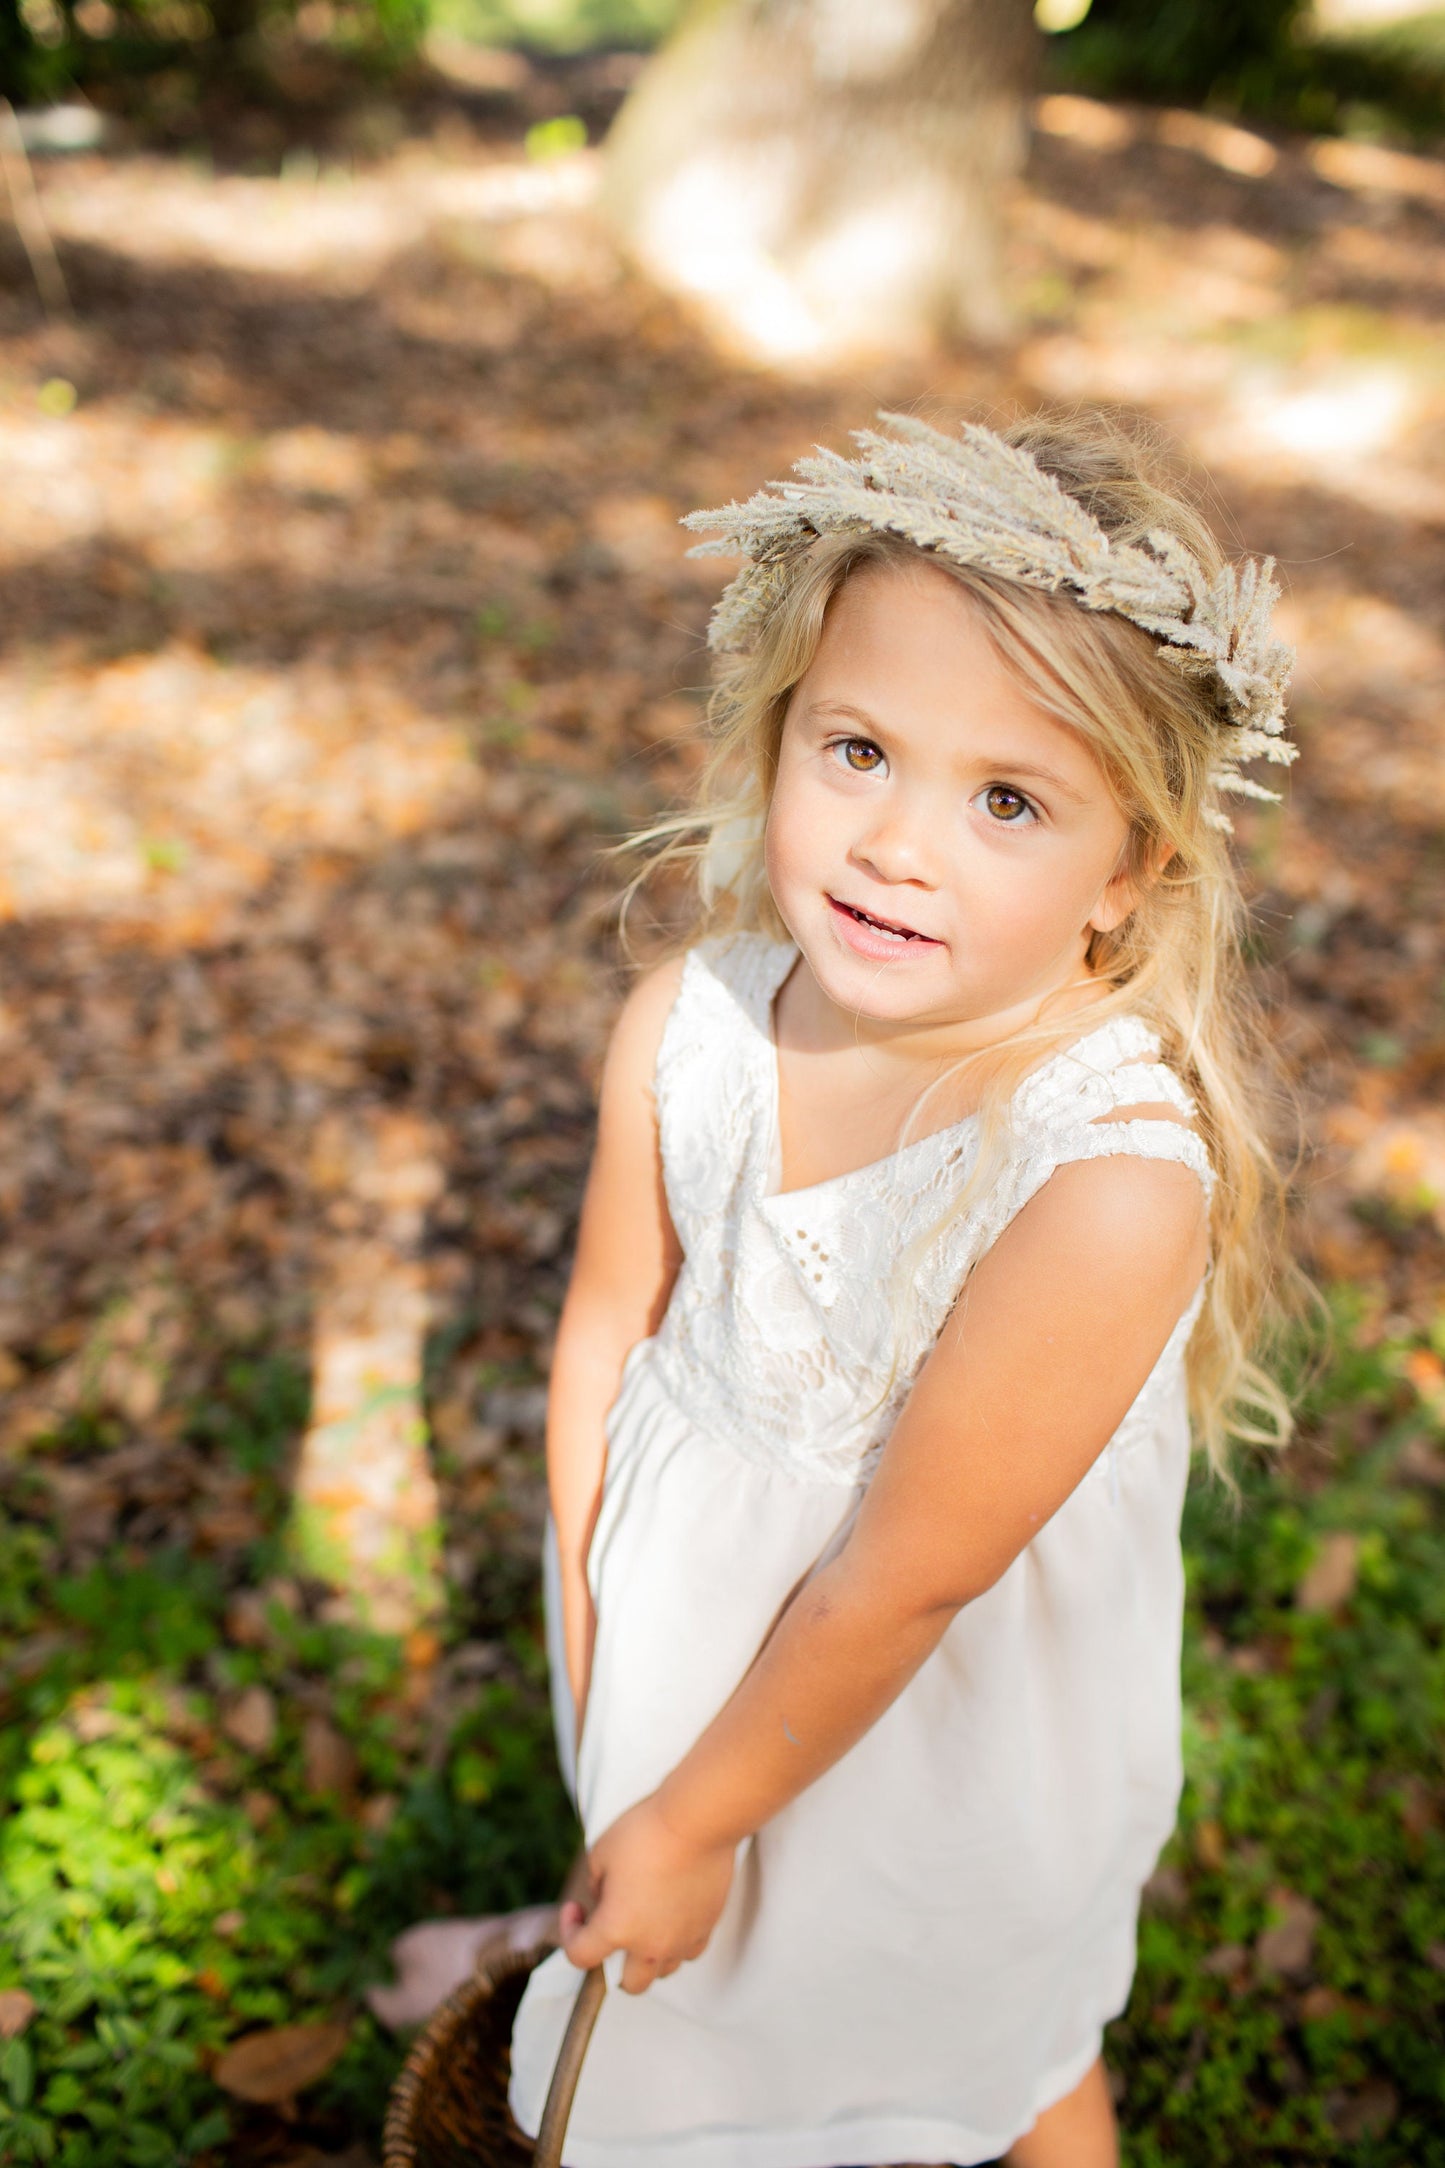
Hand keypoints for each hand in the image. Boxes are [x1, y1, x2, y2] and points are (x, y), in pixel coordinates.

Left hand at [558, 1793, 734, 1994]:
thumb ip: (595, 1884)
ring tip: (643, 1923)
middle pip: (629, 1984)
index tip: (576, 1910)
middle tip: (612, 1933)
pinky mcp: (706, 1927)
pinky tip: (671, 1916)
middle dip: (613, 1965)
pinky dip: (677, 1943)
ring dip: (647, 1956)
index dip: (570, 1933)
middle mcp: (650, 1944)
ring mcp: (682, 1940)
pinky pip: (689, 1951)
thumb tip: (603, 1898)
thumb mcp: (601, 1853)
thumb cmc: (646, 1832)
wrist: (696, 1821)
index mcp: (616, 1928)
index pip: (581, 1956)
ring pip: (662, 1970)